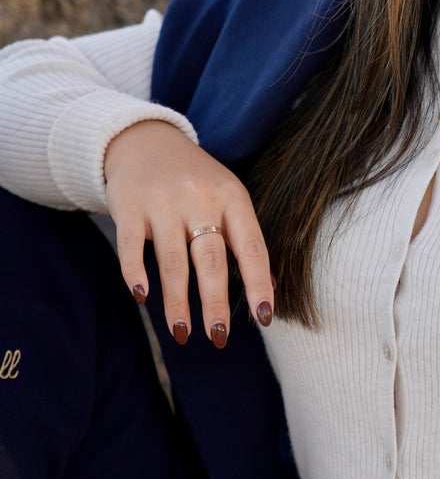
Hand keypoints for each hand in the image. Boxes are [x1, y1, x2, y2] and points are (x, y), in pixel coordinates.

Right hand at [104, 120, 273, 346]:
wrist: (145, 140)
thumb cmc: (195, 179)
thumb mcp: (229, 197)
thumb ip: (245, 240)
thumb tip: (270, 289)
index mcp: (232, 197)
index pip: (251, 246)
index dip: (259, 283)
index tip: (264, 317)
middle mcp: (200, 199)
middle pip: (211, 259)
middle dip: (215, 303)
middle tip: (219, 338)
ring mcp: (163, 202)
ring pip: (173, 261)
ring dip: (177, 302)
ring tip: (183, 332)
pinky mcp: (130, 207)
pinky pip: (131, 247)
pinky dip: (135, 273)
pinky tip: (143, 298)